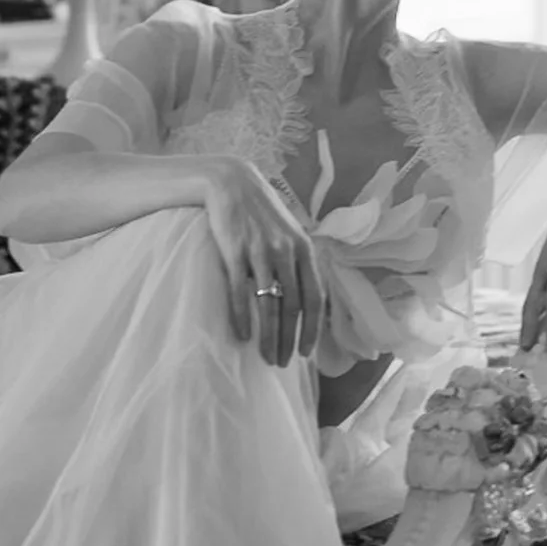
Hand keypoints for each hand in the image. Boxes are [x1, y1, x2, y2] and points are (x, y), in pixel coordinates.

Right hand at [201, 159, 324, 368]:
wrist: (232, 183)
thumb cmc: (262, 213)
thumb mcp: (290, 232)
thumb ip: (299, 263)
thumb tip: (307, 302)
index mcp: (304, 249)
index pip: (315, 297)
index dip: (312, 328)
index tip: (305, 353)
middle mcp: (286, 252)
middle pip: (292, 306)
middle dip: (288, 339)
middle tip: (281, 363)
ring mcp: (260, 251)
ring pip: (268, 304)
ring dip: (268, 335)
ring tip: (265, 356)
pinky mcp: (234, 250)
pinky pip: (239, 291)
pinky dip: (241, 316)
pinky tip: (243, 335)